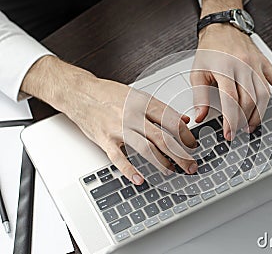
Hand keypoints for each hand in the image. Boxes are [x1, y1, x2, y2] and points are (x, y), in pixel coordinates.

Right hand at [21, 56, 197, 184]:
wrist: (79, 92)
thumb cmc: (107, 94)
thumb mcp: (137, 95)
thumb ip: (160, 108)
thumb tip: (182, 119)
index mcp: (143, 102)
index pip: (171, 121)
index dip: (186, 135)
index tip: (193, 145)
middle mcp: (133, 115)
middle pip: (163, 138)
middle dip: (180, 154)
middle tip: (190, 165)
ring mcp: (118, 128)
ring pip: (146, 149)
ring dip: (162, 163)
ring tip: (172, 171)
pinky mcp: (105, 140)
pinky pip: (119, 158)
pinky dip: (130, 170)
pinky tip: (140, 179)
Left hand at [192, 0, 271, 140]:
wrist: (223, 27)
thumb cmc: (210, 49)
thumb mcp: (197, 72)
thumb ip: (199, 96)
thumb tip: (200, 116)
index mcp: (224, 68)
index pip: (230, 99)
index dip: (230, 120)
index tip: (229, 133)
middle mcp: (243, 66)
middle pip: (249, 100)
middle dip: (244, 120)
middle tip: (238, 131)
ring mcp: (256, 65)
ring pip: (264, 95)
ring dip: (259, 115)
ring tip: (250, 126)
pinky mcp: (265, 64)